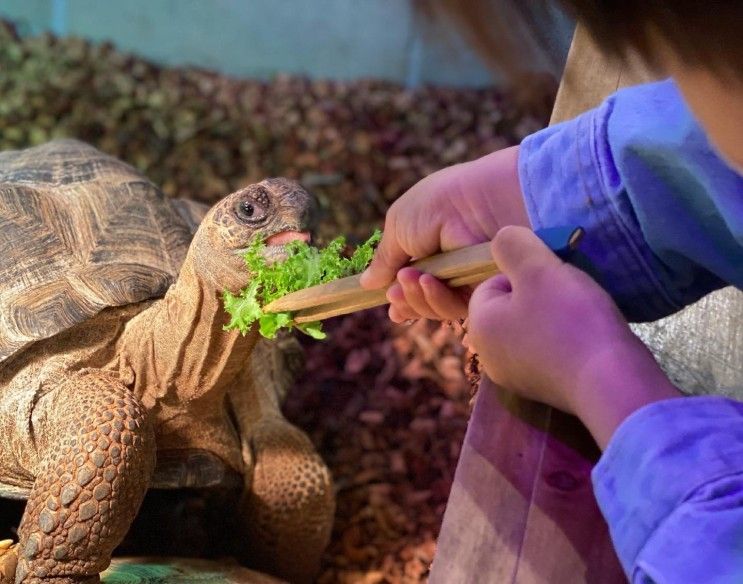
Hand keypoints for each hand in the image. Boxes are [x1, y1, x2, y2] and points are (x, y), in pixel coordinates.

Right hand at [360, 146, 528, 322]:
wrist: (477, 203)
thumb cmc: (438, 205)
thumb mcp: (399, 227)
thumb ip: (384, 259)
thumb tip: (365, 283)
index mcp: (426, 248)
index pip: (408, 281)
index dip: (397, 294)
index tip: (388, 300)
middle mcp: (445, 267)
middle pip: (418, 300)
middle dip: (403, 299)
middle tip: (394, 293)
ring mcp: (462, 280)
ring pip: (432, 308)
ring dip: (415, 298)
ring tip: (410, 280)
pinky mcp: (479, 291)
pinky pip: (452, 309)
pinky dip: (436, 299)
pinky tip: (427, 282)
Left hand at [467, 226, 681, 448]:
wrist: (612, 382)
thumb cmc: (570, 320)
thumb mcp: (537, 268)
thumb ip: (512, 245)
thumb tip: (503, 241)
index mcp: (479, 327)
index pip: (490, 283)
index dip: (524, 273)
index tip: (552, 278)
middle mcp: (488, 357)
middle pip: (511, 307)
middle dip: (539, 294)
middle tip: (570, 294)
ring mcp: (515, 378)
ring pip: (531, 328)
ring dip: (555, 317)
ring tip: (582, 315)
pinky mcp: (544, 391)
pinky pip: (549, 352)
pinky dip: (566, 342)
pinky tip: (587, 340)